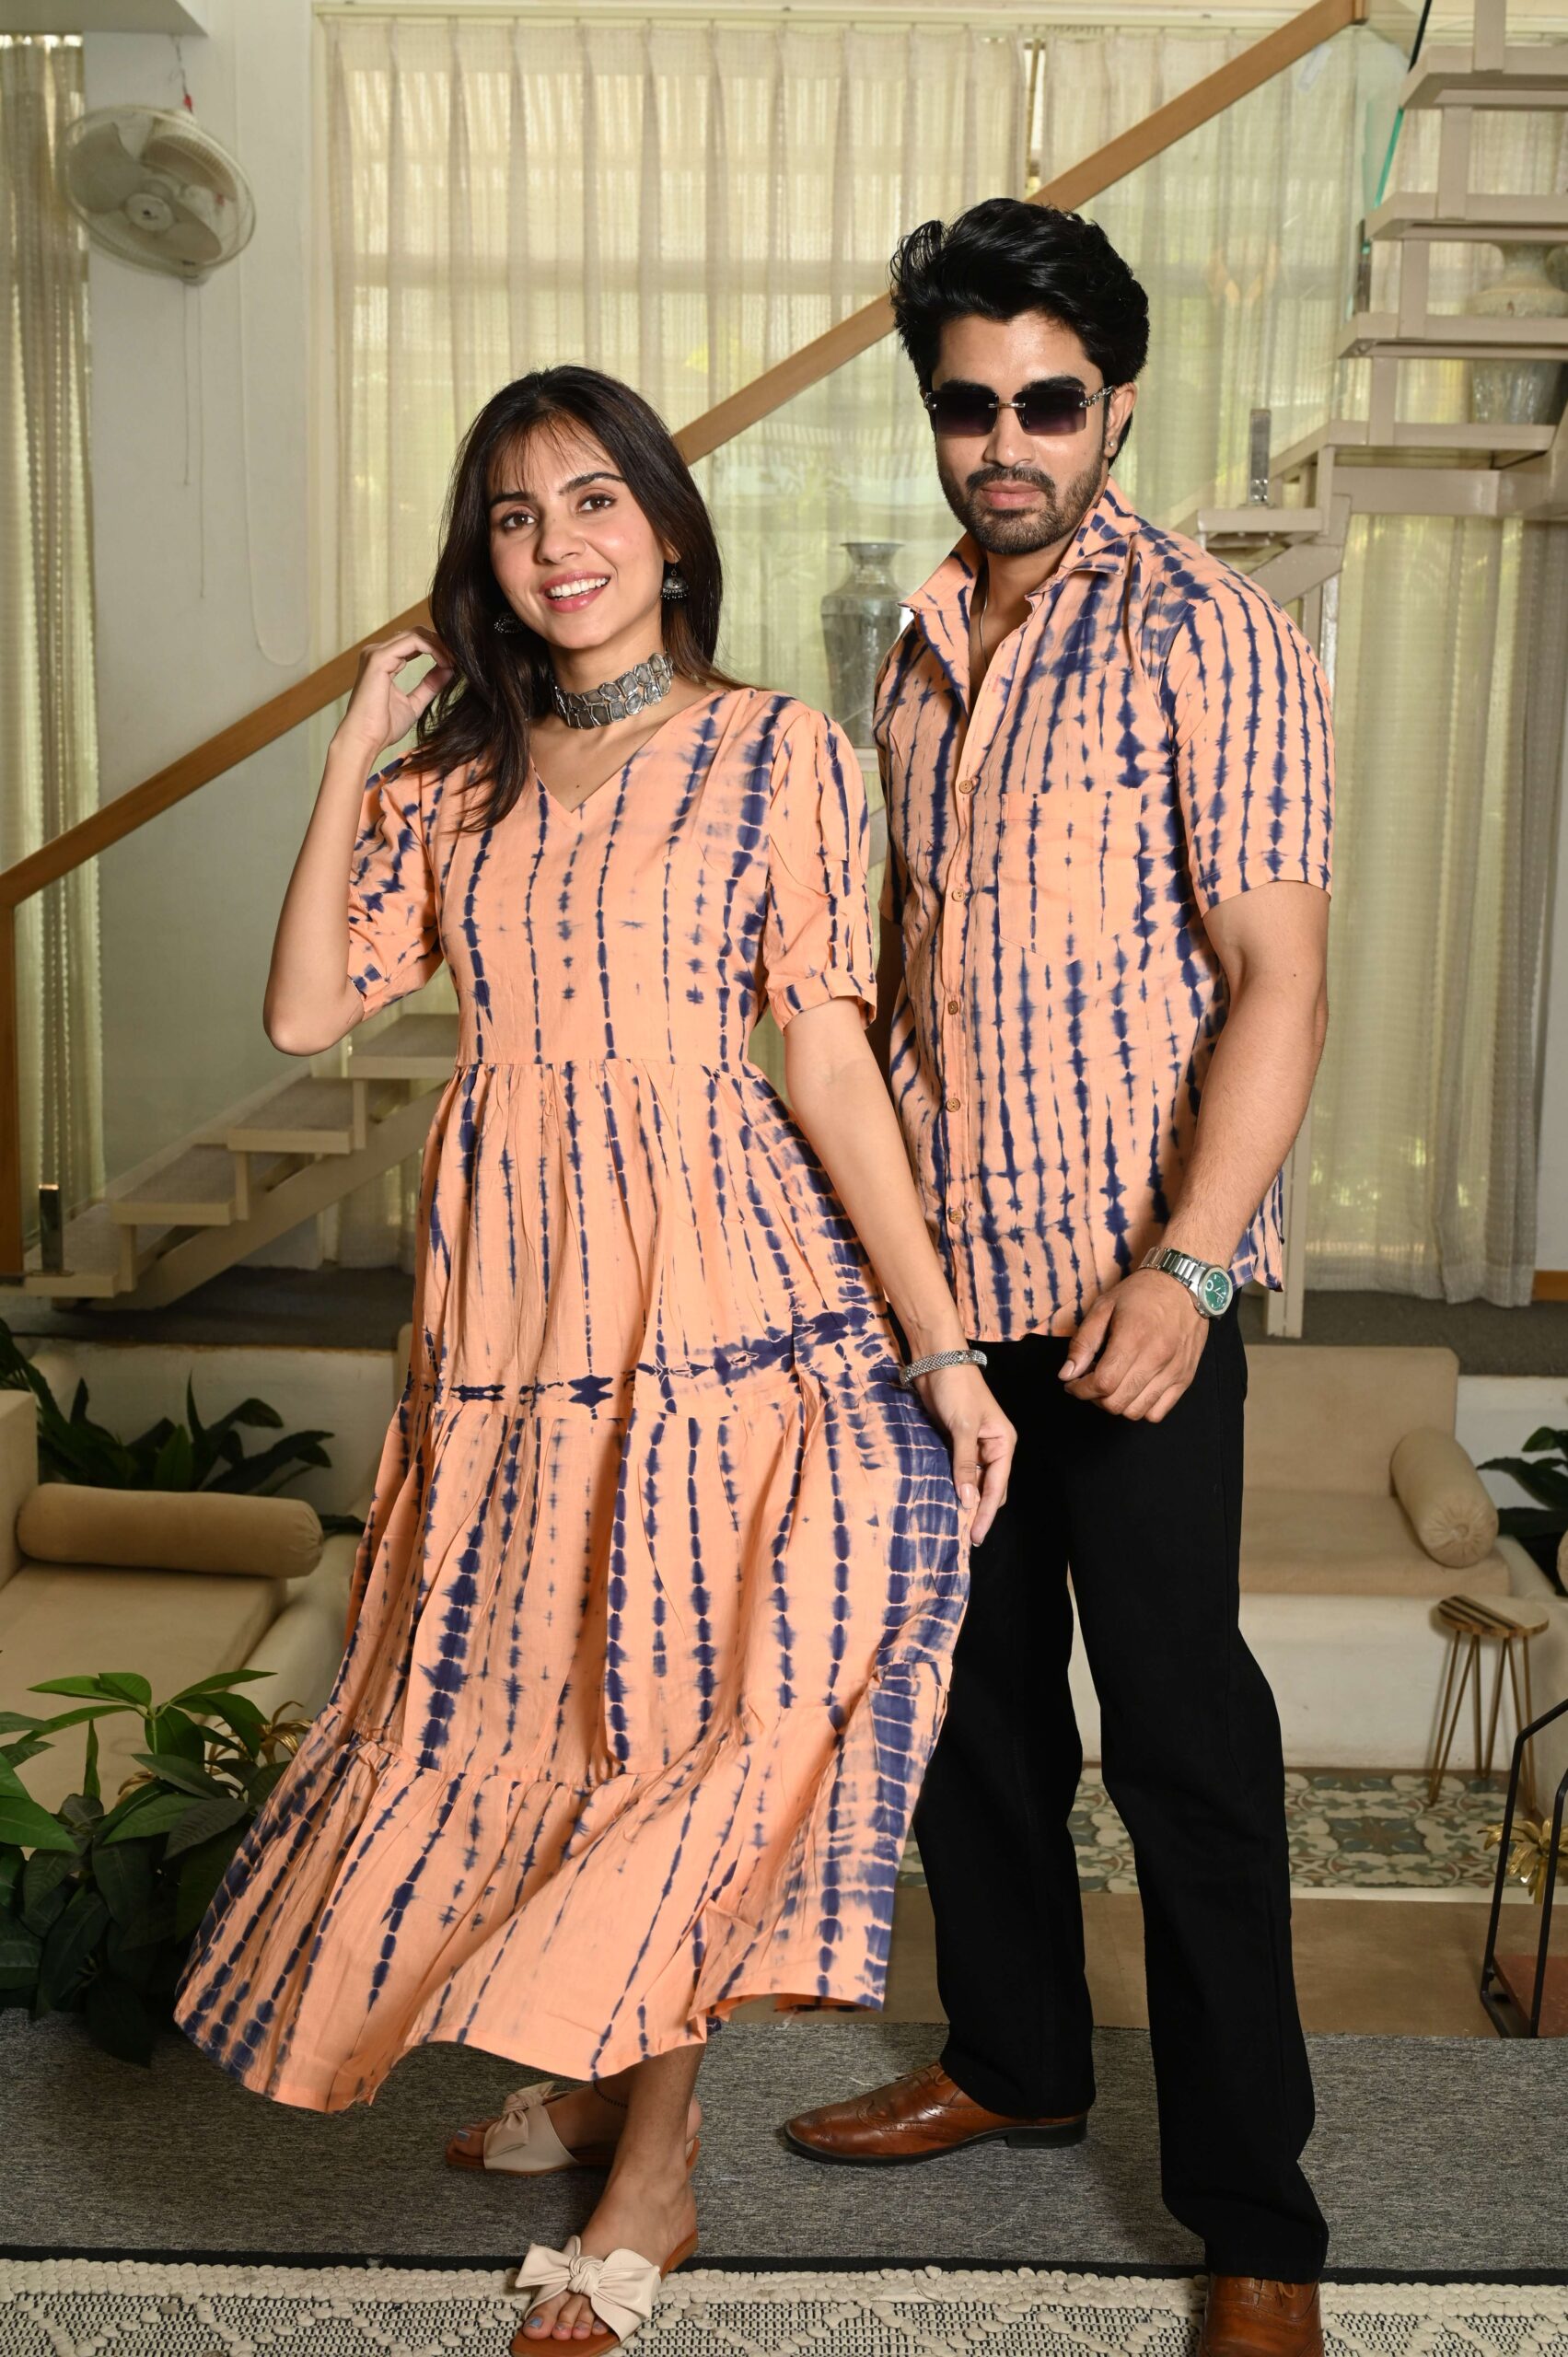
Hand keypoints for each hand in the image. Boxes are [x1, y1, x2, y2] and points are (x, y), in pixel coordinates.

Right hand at [334, 629, 455, 767]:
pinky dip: (433, 649)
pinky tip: (446, 662)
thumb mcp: (414, 703)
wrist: (365, 740)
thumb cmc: (383, 727)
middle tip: (460, 659)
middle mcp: (377, 652)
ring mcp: (376, 653)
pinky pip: (413, 642)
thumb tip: (449, 669)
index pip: (414, 643)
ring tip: (455, 661)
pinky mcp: (379, 658)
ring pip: (416, 634)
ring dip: (440, 645)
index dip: (438, 649)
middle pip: (416, 634)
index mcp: (383, 661)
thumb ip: (430, 685)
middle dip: (441, 644)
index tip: (457, 662)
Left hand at [914, 1363, 1014, 1545]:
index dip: (985, 1512)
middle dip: (978, 1510)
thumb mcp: (962, 1427)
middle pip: (989, 1487)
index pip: (997, 1486)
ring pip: (974, 1480)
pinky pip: (959, 1470)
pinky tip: (946, 1498)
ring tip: (955, 1525)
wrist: (938, 1361)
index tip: (975, 1535)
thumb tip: (967, 1500)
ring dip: (966, 1499)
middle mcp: (992, 1446)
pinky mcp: (957, 1441)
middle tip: (964, 1537)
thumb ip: (965, 1464)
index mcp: (1003, 1443)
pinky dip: (955, 1484)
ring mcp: (974, 1445)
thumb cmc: (957, 1389)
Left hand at [1059, 1269, 1207, 1420]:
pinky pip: (1157, 1413)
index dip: (1081, 1390)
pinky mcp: (1184, 1378)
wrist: (1184, 1284)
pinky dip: (1140, 1408)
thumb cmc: (1141, 1294)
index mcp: (1133, 1338)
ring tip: (1112, 1384)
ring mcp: (1173, 1371)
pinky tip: (1133, 1390)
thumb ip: (1083, 1342)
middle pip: (1117, 1402)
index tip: (1072, 1383)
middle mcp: (1157, 1359)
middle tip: (1091, 1381)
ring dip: (1116, 1404)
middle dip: (1094, 1398)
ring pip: (1135, 1412)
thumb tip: (1067, 1374)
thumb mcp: (1103, 1307)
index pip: (1102, 1384)